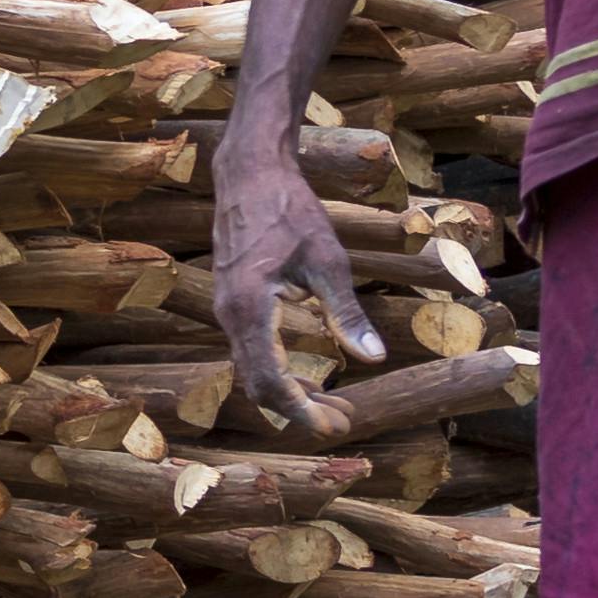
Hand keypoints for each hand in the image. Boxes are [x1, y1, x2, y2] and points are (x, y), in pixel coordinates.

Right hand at [211, 131, 385, 433]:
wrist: (248, 172)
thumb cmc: (289, 208)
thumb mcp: (328, 260)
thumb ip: (346, 312)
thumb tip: (373, 357)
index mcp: (250, 310)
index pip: (270, 381)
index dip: (301, 411)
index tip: (332, 425)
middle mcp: (229, 316)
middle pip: (256, 385)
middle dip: (297, 409)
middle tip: (338, 421)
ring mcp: (225, 309)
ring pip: (251, 370)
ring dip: (288, 391)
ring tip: (328, 401)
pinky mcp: (230, 301)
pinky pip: (249, 350)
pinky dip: (277, 369)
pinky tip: (307, 370)